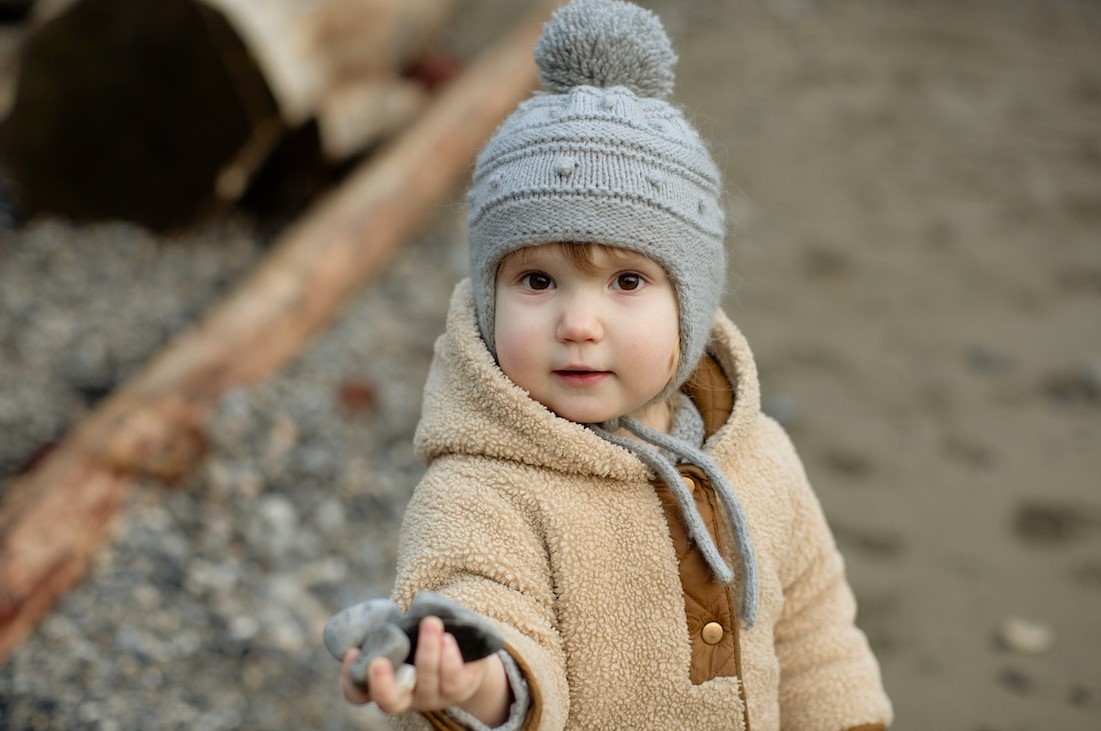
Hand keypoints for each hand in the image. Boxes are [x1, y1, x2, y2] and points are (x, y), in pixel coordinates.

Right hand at [341, 616, 509, 724]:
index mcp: (385, 683)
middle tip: (377, 661)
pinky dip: (449, 656)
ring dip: (427, 649)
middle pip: (389, 701)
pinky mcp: (458, 688)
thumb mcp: (404, 633)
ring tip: (430, 622)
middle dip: (382, 684)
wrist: (468, 656)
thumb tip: (374, 608)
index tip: (352, 652)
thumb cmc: (424, 639)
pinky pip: (452, 677)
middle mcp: (406, 695)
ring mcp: (433, 695)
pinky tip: (448, 637)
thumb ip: (389, 627)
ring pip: (427, 679)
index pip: (358, 694)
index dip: (348, 679)